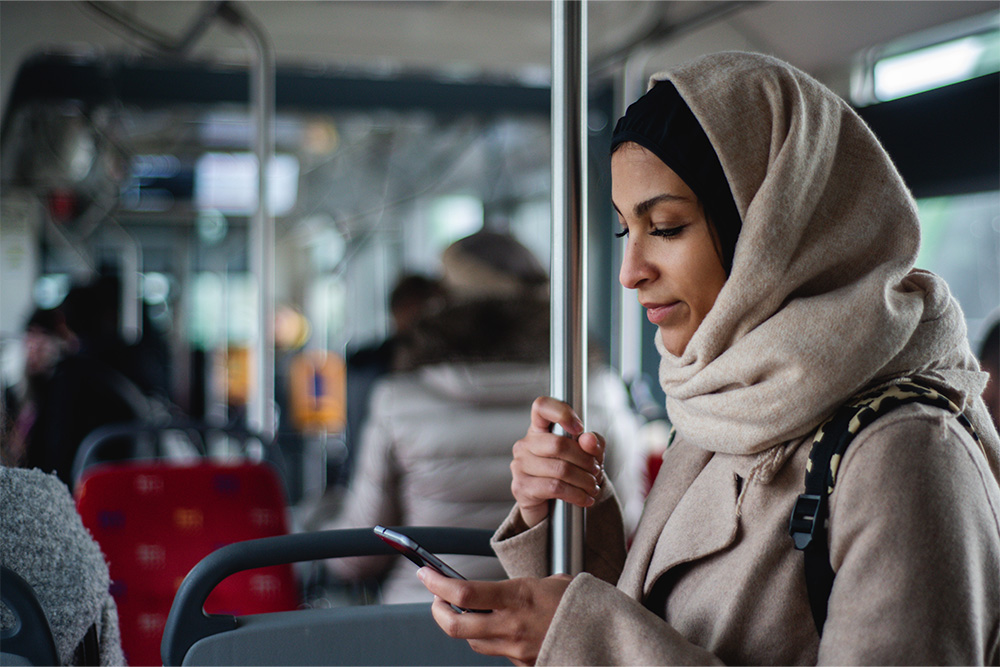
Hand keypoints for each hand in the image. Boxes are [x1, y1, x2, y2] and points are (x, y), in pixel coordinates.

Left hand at [418, 567, 571, 665]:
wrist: (607, 636)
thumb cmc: (582, 603)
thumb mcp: (551, 582)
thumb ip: (518, 588)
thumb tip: (496, 591)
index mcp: (519, 597)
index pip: (464, 593)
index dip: (437, 584)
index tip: (425, 574)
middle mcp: (513, 626)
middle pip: (457, 625)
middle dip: (439, 611)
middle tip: (437, 598)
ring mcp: (517, 650)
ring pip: (473, 641)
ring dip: (462, 626)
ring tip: (464, 610)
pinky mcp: (525, 665)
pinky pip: (496, 653)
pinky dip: (490, 639)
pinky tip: (496, 627)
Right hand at [511, 396, 605, 527]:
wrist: (551, 507)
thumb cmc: (568, 474)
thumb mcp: (587, 456)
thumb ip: (592, 444)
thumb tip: (588, 439)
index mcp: (539, 429)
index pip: (542, 406)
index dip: (561, 412)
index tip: (579, 428)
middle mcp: (525, 444)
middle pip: (559, 444)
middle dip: (585, 460)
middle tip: (596, 470)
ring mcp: (520, 465)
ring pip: (560, 469)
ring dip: (584, 480)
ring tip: (593, 486)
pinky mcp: (521, 487)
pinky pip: (555, 488)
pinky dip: (576, 495)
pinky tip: (585, 498)